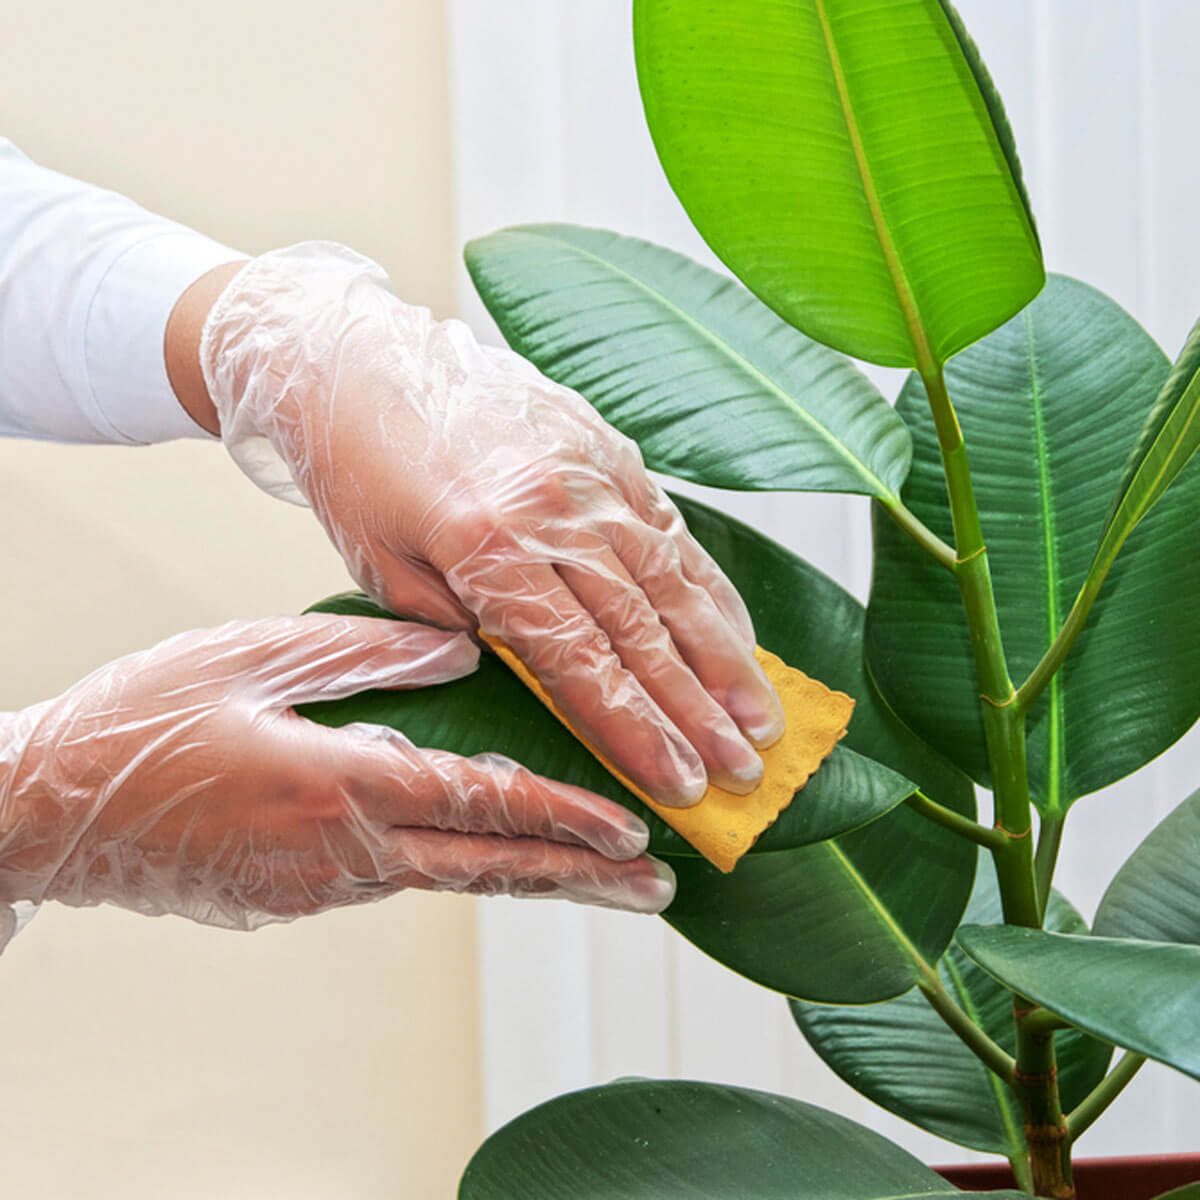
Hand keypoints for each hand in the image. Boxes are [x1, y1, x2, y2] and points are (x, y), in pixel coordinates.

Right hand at [0, 615, 671, 929]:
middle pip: (488, 868)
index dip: (565, 817)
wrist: (46, 812)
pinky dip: (461, 865)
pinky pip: (401, 877)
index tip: (632, 830)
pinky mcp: (299, 896)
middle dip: (580, 877)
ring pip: (451, 878)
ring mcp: (322, 886)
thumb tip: (465, 648)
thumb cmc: (142, 723)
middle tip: (657, 887)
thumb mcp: (251, 655)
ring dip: (529, 873)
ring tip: (597, 873)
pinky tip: (489, 850)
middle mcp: (345, 852)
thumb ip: (367, 650)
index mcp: (341, 786)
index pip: (482, 803)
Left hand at [194, 244, 784, 806]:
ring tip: (762, 715)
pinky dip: (708, 585)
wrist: (355, 355)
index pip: (580, 662)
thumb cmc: (355, 467)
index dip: (637, 731)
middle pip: (642, 630)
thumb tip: (538, 666)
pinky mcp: (606, 445)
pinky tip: (738, 629)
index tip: (682, 784)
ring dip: (724, 656)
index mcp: (487, 546)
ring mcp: (588, 472)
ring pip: (672, 580)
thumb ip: (465, 623)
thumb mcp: (383, 566)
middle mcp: (552, 509)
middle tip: (745, 769)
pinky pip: (670, 525)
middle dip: (697, 710)